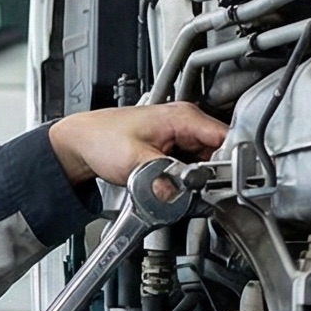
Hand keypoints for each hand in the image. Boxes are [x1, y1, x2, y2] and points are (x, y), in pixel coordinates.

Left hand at [47, 102, 226, 185]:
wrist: (81, 142)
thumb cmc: (100, 140)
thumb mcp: (133, 162)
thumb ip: (161, 178)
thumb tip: (179, 194)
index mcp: (183, 116)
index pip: (226, 138)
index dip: (230, 163)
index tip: (224, 184)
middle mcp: (186, 121)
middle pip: (220, 152)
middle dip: (214, 175)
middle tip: (199, 192)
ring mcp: (181, 134)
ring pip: (208, 161)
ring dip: (200, 178)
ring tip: (181, 188)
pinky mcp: (173, 147)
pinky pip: (193, 165)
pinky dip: (188, 177)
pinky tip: (175, 184)